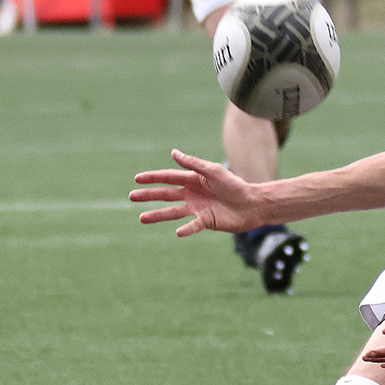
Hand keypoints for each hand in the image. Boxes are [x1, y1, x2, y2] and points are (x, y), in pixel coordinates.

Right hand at [130, 149, 268, 236]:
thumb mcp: (213, 171)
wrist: (252, 203)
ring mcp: (197, 209)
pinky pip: (192, 226)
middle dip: (149, 195)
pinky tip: (178, 232)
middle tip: (131, 196)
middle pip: (166, 195)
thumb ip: (193, 164)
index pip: (168, 178)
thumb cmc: (235, 184)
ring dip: (158, 215)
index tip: (136, 179)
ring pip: (173, 212)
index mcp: (193, 180)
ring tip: (141, 218)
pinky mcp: (205, 221)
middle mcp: (192, 194)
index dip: (153, 178)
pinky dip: (186, 229)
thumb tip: (174, 153)